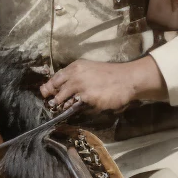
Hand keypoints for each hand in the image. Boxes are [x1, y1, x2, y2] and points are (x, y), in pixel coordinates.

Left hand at [41, 56, 166, 114]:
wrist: (128, 79)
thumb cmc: (110, 74)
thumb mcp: (90, 69)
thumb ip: (75, 76)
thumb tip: (60, 86)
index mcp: (76, 67)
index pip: (54, 79)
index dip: (49, 88)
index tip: (48, 94)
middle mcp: (75, 76)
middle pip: (55, 91)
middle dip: (54, 99)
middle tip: (56, 105)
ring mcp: (81, 88)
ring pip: (63, 101)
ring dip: (64, 106)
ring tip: (72, 106)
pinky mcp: (88, 99)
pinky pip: (77, 108)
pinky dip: (77, 110)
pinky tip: (84, 108)